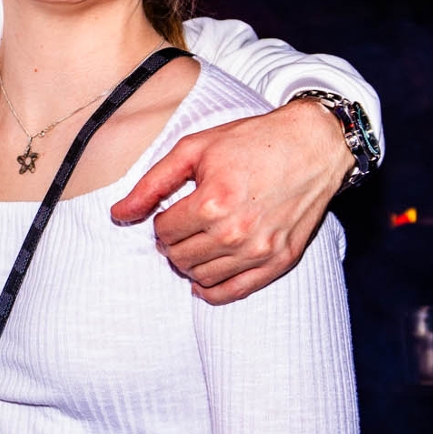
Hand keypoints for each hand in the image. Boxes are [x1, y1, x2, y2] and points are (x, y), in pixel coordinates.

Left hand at [110, 98, 350, 304]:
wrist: (314, 145)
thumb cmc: (252, 141)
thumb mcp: (195, 149)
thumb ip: (152, 183)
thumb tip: (118, 214)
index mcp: (212, 202)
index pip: (163, 232)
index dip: (161, 222)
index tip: (172, 210)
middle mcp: (236, 232)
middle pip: (180, 258)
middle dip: (172, 244)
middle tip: (182, 227)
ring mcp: (260, 251)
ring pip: (202, 277)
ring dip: (190, 264)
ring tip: (196, 243)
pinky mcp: (280, 261)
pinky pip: (235, 292)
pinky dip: (213, 291)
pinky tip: (204, 279)